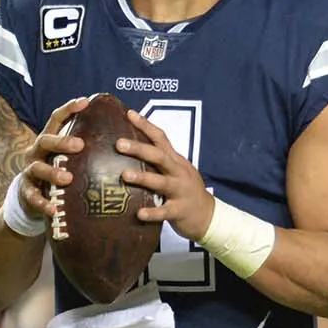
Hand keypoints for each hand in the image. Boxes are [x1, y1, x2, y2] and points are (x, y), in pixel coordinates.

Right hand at [13, 96, 92, 222]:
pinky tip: (53, 209)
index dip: (69, 109)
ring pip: (38, 168)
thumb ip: (85, 147)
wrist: (31, 197)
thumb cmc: (59, 171)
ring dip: (52, 173)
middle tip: (80, 144)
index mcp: (49, 140)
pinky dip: (43, 203)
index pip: (56, 119)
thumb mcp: (68, 156)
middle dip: (62, 141)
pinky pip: (33, 197)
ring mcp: (29, 172)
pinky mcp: (26, 192)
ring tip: (67, 178)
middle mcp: (37, 152)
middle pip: (45, 140)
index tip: (86, 102)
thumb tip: (123, 136)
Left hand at [118, 108, 214, 240]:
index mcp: (175, 160)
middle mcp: (179, 172)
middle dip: (139, 149)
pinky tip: (139, 214)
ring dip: (143, 178)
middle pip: (160, 156)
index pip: (161, 138)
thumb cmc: (184, 190)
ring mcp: (180, 191)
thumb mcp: (175, 170)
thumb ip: (157, 160)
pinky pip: (165, 211)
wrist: (207, 214)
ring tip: (125, 175)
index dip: (146, 125)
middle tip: (119, 143)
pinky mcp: (180, 210)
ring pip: (162, 182)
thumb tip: (128, 148)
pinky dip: (153, 213)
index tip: (129, 113)